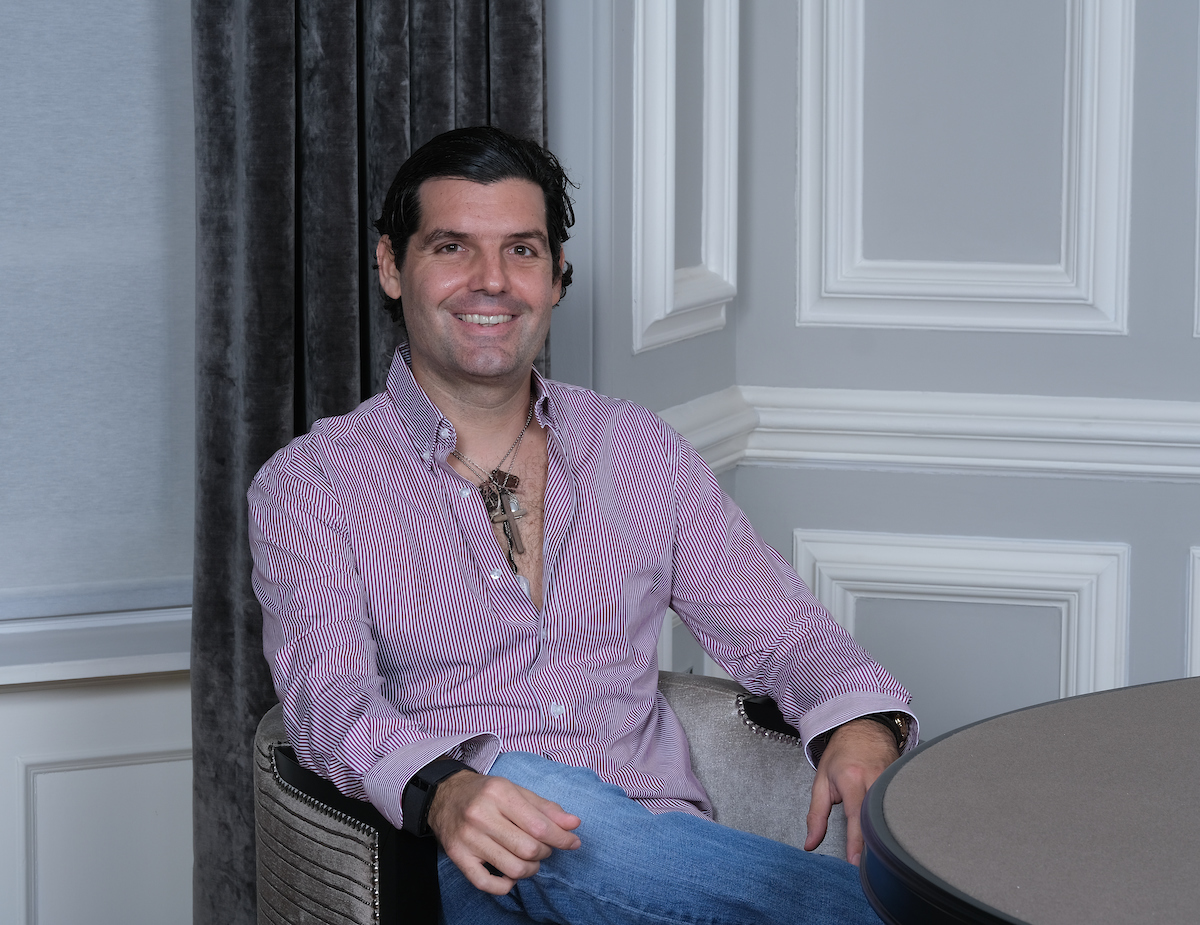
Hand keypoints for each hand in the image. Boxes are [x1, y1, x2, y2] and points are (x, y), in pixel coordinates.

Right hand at [427, 769, 581, 894]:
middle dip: (544, 852)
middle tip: (543, 847)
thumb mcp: (516, 790)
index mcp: (499, 793)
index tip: (573, 842)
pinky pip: (487, 884)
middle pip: (528, 849)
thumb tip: (574, 825)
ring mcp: (468, 838)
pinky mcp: (458, 857)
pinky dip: (506, 885)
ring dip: (530, 869)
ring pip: (513, 869)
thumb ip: (546, 808)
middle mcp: (481, 815)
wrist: (444, 796)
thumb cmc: (485, 793)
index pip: (539, 826)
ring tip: (529, 860)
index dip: (562, 838)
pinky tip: (510, 875)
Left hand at [804, 718, 899, 865]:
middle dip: (873, 843)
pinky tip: (895, 830)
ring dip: (886, 832)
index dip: (856, 842)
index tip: (855, 862)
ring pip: (891, 812)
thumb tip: (810, 843)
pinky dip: (896, 819)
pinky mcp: (903, 780)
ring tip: (882, 851)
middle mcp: (874, 779)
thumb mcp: (821, 781)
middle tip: (868, 863)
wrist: (863, 727)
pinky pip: (901, 805)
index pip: (855, 816)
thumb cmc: (841, 754)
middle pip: (877, 818)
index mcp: (851, 779)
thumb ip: (816, 814)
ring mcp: (892, 779)